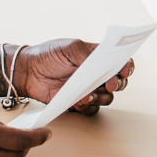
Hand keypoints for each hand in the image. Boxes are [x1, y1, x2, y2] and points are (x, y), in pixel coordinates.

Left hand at [16, 42, 134, 115]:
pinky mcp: (78, 103)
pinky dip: (88, 107)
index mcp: (97, 58)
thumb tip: (102, 62)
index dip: (127, 66)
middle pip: (119, 83)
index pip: (120, 62)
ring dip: (101, 97)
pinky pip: (92, 109)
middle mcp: (96, 75)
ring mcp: (87, 89)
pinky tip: (79, 102)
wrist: (28, 71)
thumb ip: (88, 53)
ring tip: (88, 94)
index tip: (125, 71)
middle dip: (118, 84)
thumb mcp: (70, 47)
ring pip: (107, 98)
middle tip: (109, 84)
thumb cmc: (49, 54)